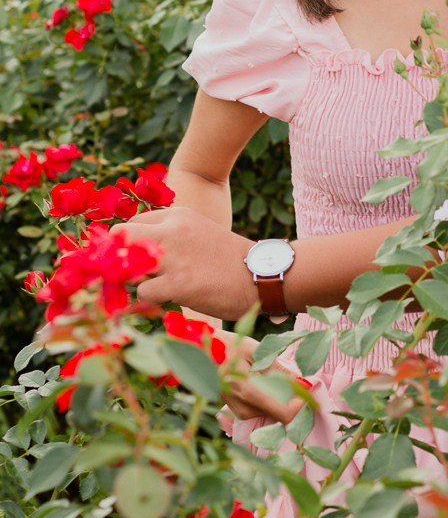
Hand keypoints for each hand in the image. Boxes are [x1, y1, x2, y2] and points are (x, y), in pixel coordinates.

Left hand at [112, 206, 257, 321]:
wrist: (262, 275)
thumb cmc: (230, 259)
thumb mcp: (199, 232)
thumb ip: (173, 235)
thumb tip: (140, 253)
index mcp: (177, 216)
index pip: (131, 224)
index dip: (125, 244)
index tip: (129, 260)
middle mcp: (172, 231)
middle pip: (119, 236)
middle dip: (115, 257)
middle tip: (125, 275)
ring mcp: (174, 257)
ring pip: (125, 265)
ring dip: (130, 281)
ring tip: (147, 288)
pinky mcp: (179, 284)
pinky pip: (142, 293)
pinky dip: (148, 301)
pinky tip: (164, 300)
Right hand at [220, 331, 306, 424]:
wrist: (196, 352)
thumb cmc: (228, 346)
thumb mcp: (256, 350)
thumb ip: (279, 370)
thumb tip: (302, 384)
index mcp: (250, 393)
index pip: (287, 414)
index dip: (302, 404)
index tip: (308, 389)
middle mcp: (244, 409)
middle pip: (281, 414)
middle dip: (292, 399)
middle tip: (297, 379)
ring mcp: (239, 412)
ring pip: (272, 411)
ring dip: (280, 397)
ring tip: (274, 374)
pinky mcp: (236, 411)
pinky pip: (261, 409)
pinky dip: (269, 397)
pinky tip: (263, 380)